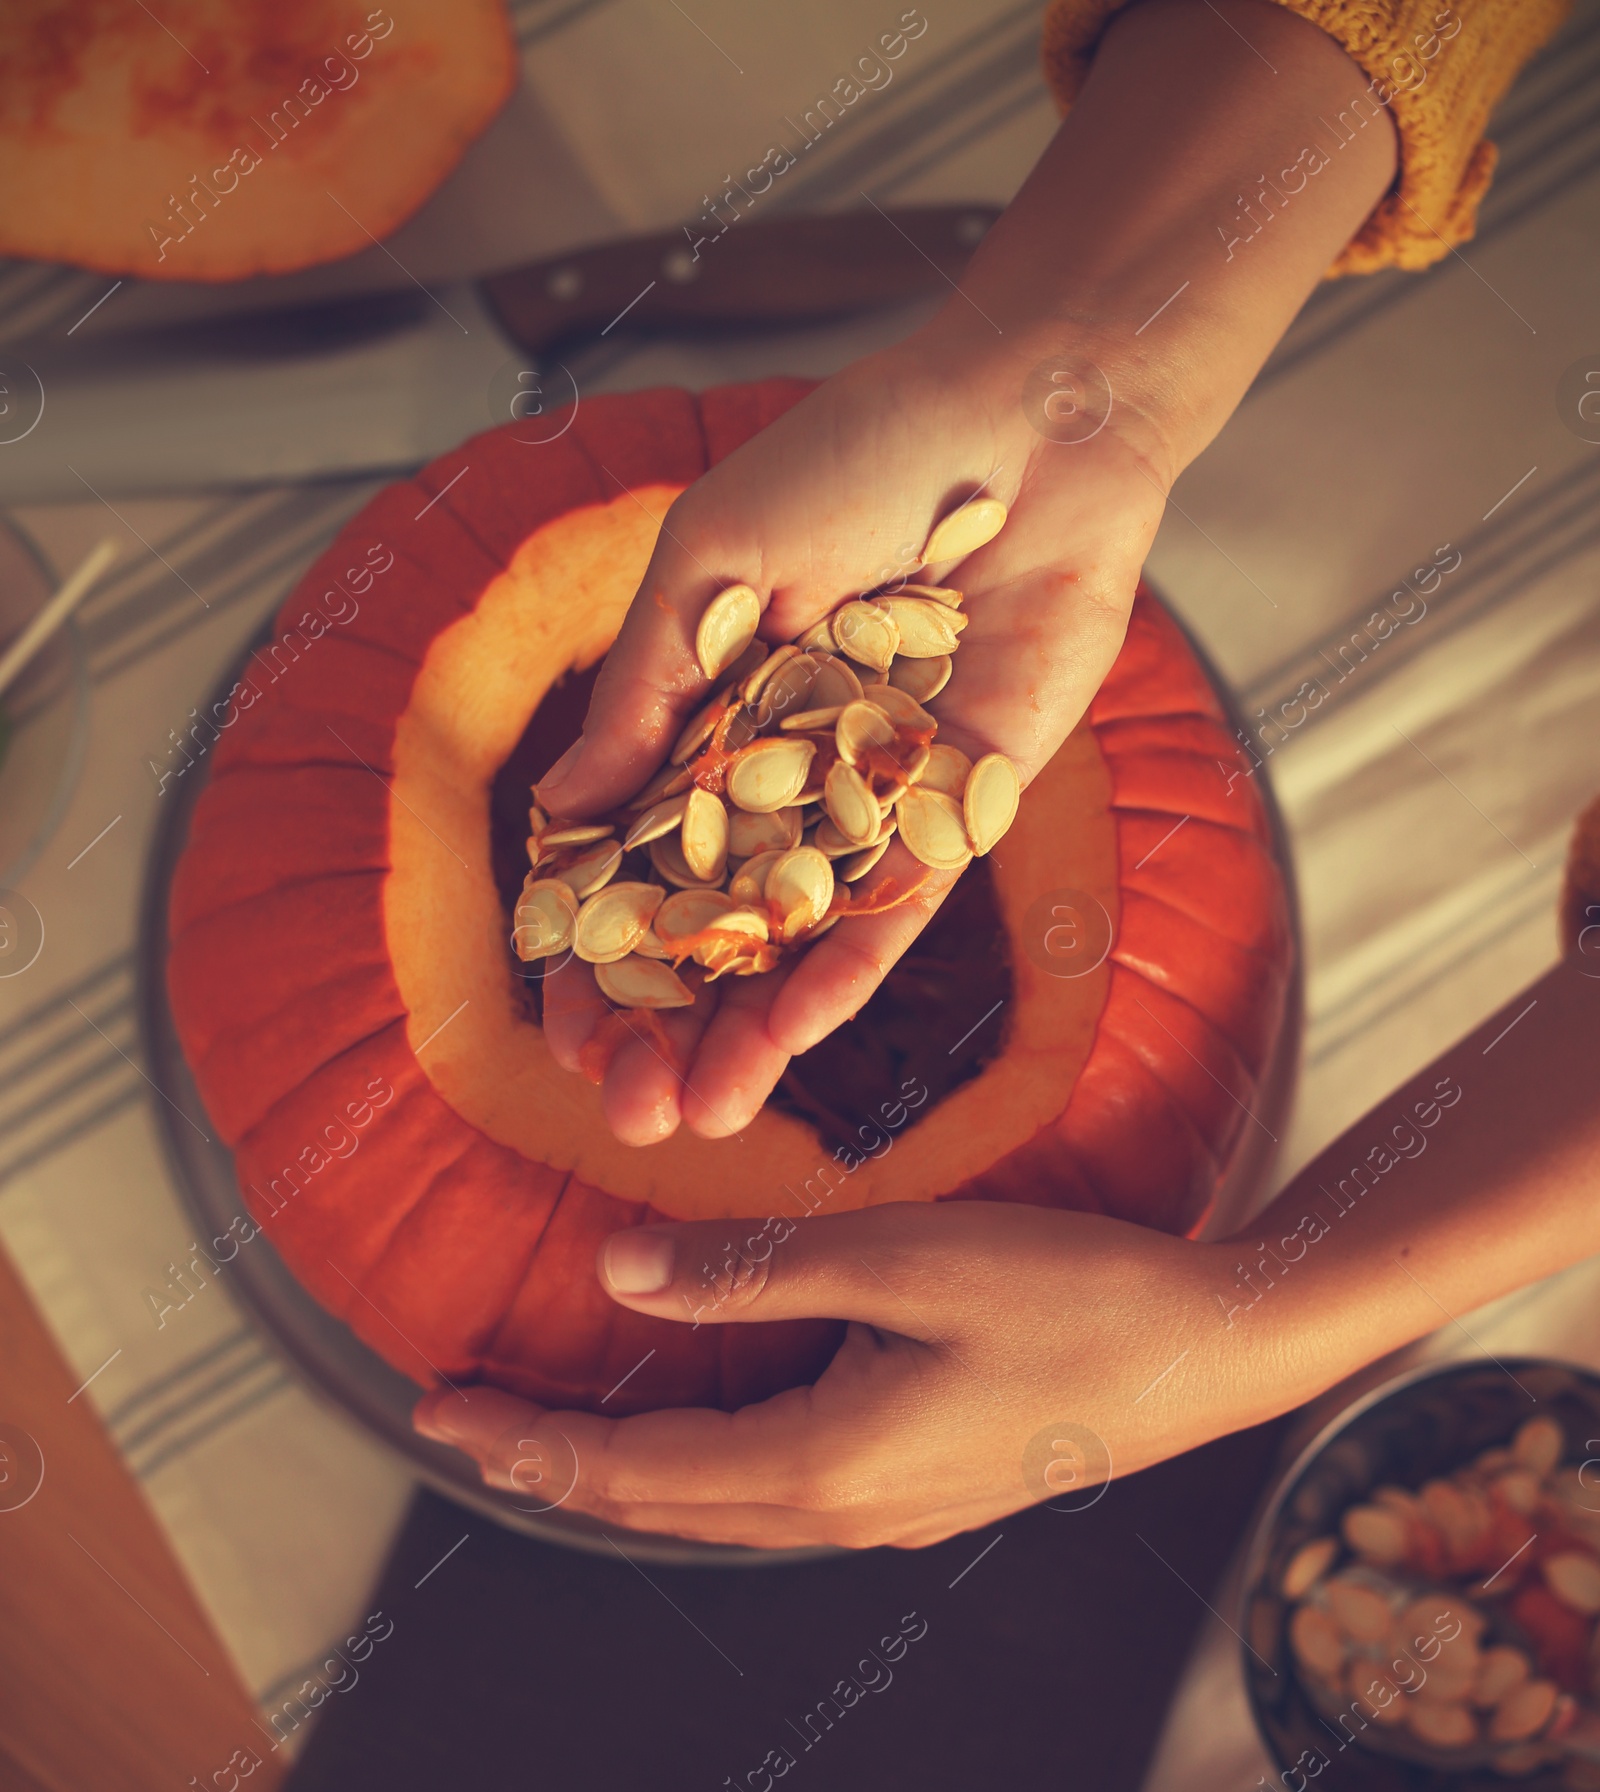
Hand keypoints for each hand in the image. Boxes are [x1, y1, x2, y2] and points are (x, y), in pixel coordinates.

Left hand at [412, 1202, 1249, 1550]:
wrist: (1212, 1357)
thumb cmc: (1075, 1296)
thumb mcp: (908, 1259)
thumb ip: (754, 1271)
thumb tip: (617, 1271)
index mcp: (824, 1462)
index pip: (632, 1466)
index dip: (527, 1442)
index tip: (439, 1409)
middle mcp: (841, 1511)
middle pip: (656, 1504)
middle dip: (547, 1468)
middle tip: (456, 1426)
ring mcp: (884, 1516)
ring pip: (709, 1509)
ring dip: (613, 1477)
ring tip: (537, 1443)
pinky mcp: (918, 1494)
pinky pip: (767, 1498)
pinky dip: (689, 1473)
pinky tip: (680, 1442)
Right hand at [532, 0, 1397, 1149]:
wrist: (1024, 420)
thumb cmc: (856, 457)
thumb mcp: (712, 566)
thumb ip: (644, 697)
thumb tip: (560, 819)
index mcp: (708, 721)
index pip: (635, 865)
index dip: (596, 953)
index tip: (560, 1029)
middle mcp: (786, 777)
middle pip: (713, 929)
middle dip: (666, 1024)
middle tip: (624, 1108)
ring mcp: (873, 800)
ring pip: (799, 943)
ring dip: (749, 1032)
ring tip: (698, 1117)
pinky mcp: (961, 807)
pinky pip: (900, 909)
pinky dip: (847, 971)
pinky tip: (793, 1040)